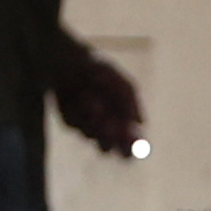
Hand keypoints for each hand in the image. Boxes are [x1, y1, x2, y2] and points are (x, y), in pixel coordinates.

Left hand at [51, 39, 145, 157]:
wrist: (68, 61)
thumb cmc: (101, 71)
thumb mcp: (122, 85)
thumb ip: (133, 103)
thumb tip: (141, 123)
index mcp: (124, 121)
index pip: (132, 144)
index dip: (133, 146)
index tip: (130, 138)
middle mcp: (107, 128)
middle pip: (110, 148)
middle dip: (110, 139)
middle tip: (108, 127)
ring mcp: (88, 126)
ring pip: (92, 136)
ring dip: (92, 120)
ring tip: (90, 98)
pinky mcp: (70, 122)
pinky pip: (76, 125)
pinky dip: (80, 110)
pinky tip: (80, 95)